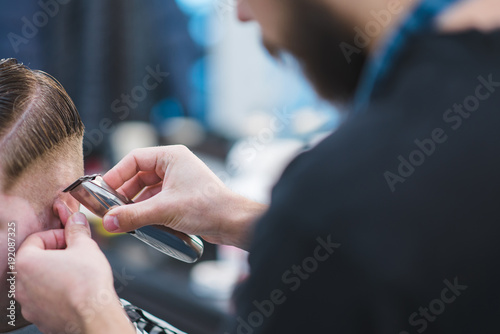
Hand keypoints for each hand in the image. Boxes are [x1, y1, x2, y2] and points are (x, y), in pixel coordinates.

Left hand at [16, 213, 134, 333]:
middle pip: (37, 260)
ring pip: (41, 281)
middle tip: (76, 253)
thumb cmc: (87, 283)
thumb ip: (77, 230)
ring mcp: (29, 304)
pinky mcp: (40, 318)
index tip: (71, 237)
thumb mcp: (85, 246)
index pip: (36, 238)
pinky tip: (76, 289)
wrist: (94, 315)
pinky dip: (58, 292)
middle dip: (57, 254)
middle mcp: (22, 285)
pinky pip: (46, 299)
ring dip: (57, 273)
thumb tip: (75, 220)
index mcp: (26, 262)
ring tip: (78, 272)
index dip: (57, 234)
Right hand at [102, 145, 266, 249]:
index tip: (103, 190)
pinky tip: (139, 223)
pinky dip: (146, 210)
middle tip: (110, 208)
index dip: (117, 174)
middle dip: (124, 193)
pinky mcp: (182, 196)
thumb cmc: (207, 207)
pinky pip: (157, 199)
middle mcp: (175, 165)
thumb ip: (133, 215)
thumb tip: (108, 222)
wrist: (232, 222)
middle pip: (139, 175)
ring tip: (122, 218)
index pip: (135, 159)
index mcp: (172, 157)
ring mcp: (179, 181)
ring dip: (135, 203)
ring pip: (147, 189)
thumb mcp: (164, 210)